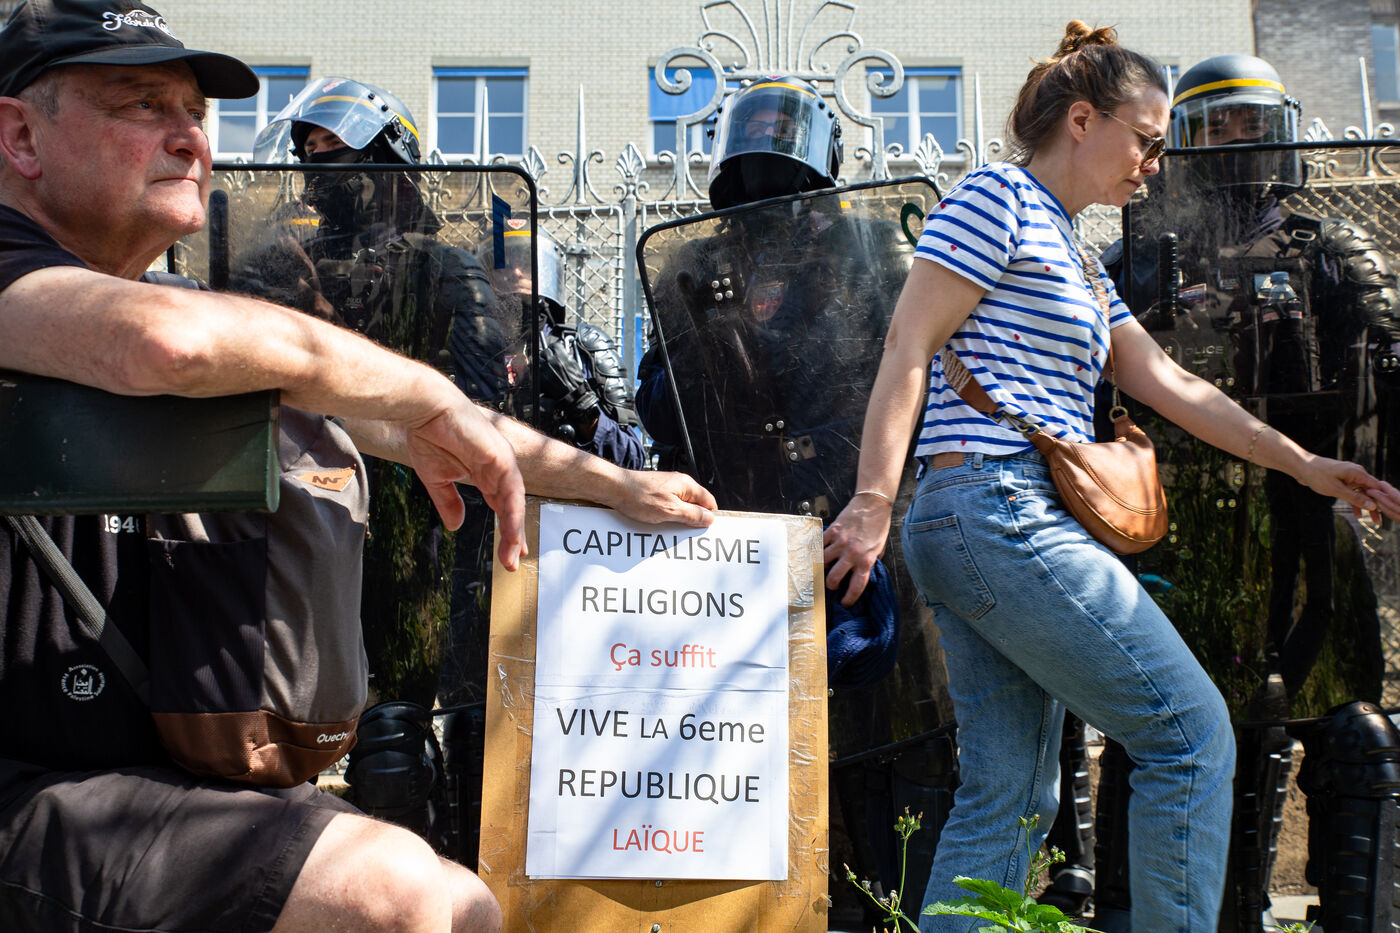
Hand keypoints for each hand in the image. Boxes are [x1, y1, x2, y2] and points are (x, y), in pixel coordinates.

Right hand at [404, 400, 527, 570]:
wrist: (425, 410)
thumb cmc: (429, 435)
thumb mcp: (437, 478)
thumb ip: (449, 502)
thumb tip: (456, 527)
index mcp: (485, 471)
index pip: (501, 505)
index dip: (506, 528)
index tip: (509, 551)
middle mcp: (499, 468)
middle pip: (511, 508)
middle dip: (514, 536)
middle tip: (513, 561)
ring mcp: (503, 463)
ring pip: (514, 504)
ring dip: (514, 532)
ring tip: (512, 556)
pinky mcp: (502, 459)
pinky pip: (512, 493)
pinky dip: (512, 516)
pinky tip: (512, 534)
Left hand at [607, 470, 716, 527]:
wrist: (614, 488)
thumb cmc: (639, 497)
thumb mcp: (671, 511)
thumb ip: (692, 515)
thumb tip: (709, 518)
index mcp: (686, 485)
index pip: (709, 501)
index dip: (708, 516)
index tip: (705, 529)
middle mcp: (679, 484)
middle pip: (695, 504)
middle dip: (692, 519)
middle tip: (687, 533)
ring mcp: (667, 487)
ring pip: (681, 506)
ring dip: (678, 519)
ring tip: (671, 528)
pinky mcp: (656, 492)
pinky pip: (668, 506)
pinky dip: (667, 515)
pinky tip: (660, 523)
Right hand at [822, 496, 892, 606]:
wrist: (872, 505)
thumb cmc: (878, 526)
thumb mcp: (879, 549)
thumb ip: (868, 562)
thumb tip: (858, 572)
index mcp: (866, 560)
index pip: (856, 587)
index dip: (849, 598)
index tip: (845, 602)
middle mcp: (852, 554)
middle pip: (834, 578)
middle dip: (830, 585)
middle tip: (831, 585)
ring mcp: (840, 542)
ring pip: (822, 563)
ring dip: (822, 568)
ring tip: (824, 568)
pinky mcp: (832, 532)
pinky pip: (819, 545)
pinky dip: (818, 550)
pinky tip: (820, 552)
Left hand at [1296, 456, 1399, 524]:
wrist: (1301, 466)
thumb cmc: (1317, 475)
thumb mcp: (1336, 490)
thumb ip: (1354, 498)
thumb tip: (1372, 505)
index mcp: (1357, 473)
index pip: (1376, 487)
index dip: (1382, 499)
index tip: (1386, 512)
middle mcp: (1356, 473)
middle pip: (1370, 491)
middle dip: (1375, 505)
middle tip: (1379, 520)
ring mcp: (1349, 476)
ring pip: (1362, 493)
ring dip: (1366, 505)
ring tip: (1372, 520)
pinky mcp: (1343, 480)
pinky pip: (1353, 492)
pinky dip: (1355, 502)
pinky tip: (1357, 514)